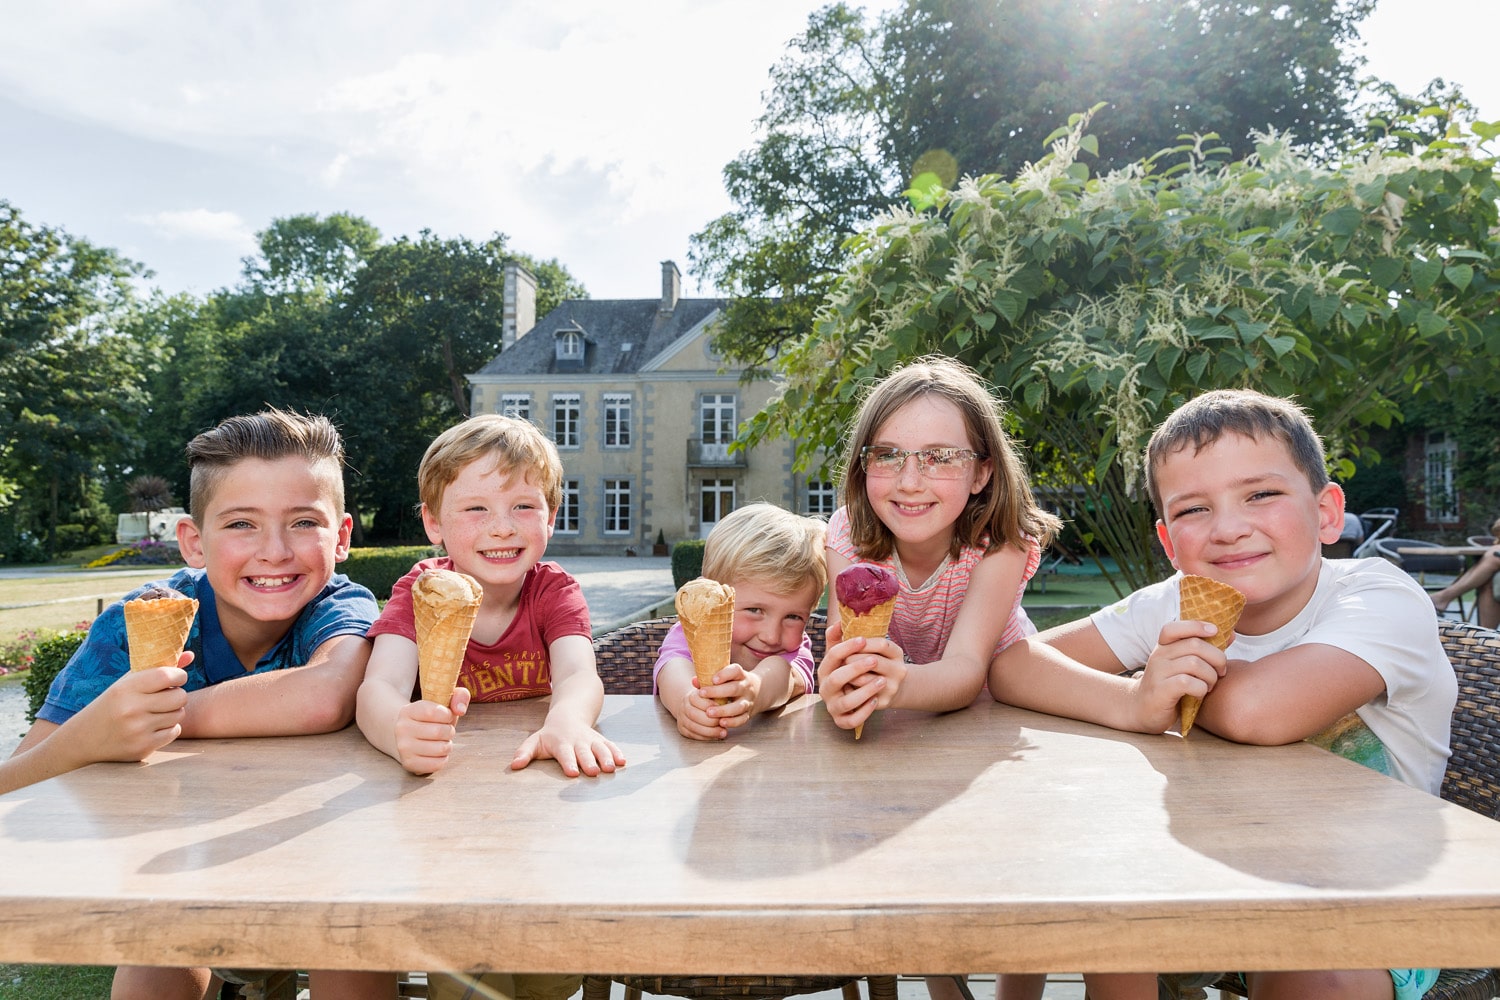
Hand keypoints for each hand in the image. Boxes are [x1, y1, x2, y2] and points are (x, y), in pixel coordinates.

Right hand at [75, 655, 191, 762]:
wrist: (83, 740)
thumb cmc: (112, 705)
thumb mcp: (127, 683)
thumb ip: (158, 669)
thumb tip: (191, 655)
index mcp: (126, 688)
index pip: (167, 675)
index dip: (179, 676)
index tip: (175, 678)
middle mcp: (131, 709)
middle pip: (180, 697)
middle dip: (177, 695)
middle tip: (165, 697)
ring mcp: (137, 730)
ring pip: (179, 714)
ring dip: (173, 712)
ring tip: (155, 712)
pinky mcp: (143, 748)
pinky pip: (174, 732)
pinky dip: (168, 729)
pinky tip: (151, 727)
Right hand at [393, 687, 469, 775]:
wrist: (409, 736)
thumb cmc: (432, 718)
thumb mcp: (443, 702)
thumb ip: (459, 697)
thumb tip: (460, 710)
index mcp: (408, 711)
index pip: (433, 712)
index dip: (447, 715)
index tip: (447, 716)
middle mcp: (402, 729)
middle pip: (439, 732)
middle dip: (450, 731)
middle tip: (446, 730)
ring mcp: (403, 747)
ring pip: (440, 748)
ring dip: (448, 745)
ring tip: (441, 741)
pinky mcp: (409, 763)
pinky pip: (437, 764)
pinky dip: (443, 758)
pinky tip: (437, 752)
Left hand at [511, 719, 625, 776]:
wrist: (569, 714)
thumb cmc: (550, 734)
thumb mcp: (535, 741)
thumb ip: (525, 752)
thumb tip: (514, 766)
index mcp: (561, 743)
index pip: (565, 754)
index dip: (569, 762)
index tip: (573, 772)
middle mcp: (578, 741)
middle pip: (584, 752)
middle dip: (589, 762)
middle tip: (594, 772)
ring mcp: (591, 740)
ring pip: (599, 748)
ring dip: (606, 758)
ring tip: (611, 768)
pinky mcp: (601, 740)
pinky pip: (610, 745)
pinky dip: (617, 753)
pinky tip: (623, 762)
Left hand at [677, 664, 761, 739]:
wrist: (759, 692)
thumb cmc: (734, 683)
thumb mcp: (727, 677)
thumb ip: (710, 678)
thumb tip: (694, 681)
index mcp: (740, 675)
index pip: (735, 671)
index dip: (725, 674)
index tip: (713, 679)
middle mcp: (746, 687)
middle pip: (735, 689)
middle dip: (718, 692)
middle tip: (702, 694)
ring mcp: (748, 701)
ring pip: (739, 706)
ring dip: (723, 710)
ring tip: (709, 713)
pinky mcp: (748, 714)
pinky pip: (742, 719)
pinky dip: (732, 722)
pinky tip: (721, 723)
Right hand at [816, 635, 906, 731]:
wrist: (858, 696)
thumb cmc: (852, 671)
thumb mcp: (846, 655)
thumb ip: (840, 639)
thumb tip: (839, 622)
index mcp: (825, 670)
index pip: (832, 656)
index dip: (846, 647)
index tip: (863, 639)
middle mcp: (826, 688)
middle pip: (836, 678)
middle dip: (855, 669)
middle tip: (875, 661)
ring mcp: (833, 706)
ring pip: (846, 702)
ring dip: (864, 691)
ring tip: (883, 682)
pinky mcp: (842, 721)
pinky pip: (851, 720)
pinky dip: (864, 712)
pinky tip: (875, 701)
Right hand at [1131, 620, 1227, 732]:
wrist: (1142, 710)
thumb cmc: (1168, 686)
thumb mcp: (1182, 665)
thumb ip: (1203, 651)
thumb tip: (1230, 635)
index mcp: (1163, 647)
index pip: (1174, 628)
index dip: (1196, 626)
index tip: (1214, 631)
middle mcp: (1158, 656)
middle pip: (1194, 645)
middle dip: (1217, 658)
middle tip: (1221, 672)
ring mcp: (1158, 673)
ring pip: (1194, 664)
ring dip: (1211, 676)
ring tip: (1210, 685)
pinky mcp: (1161, 691)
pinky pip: (1188, 683)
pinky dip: (1201, 689)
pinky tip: (1199, 694)